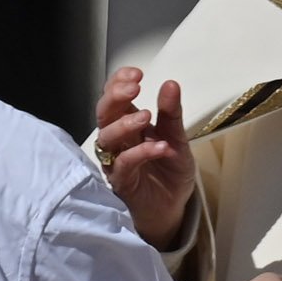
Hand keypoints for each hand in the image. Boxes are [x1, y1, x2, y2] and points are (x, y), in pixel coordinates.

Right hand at [93, 67, 199, 248]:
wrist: (174, 207)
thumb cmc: (170, 171)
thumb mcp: (178, 138)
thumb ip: (171, 113)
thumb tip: (170, 83)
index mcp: (129, 124)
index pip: (114, 97)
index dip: (119, 82)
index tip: (137, 73)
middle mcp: (118, 140)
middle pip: (104, 114)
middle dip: (115, 97)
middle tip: (134, 88)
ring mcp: (116, 161)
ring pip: (106, 138)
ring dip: (125, 124)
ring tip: (147, 117)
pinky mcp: (121, 182)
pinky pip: (122, 164)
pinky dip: (140, 153)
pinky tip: (159, 147)